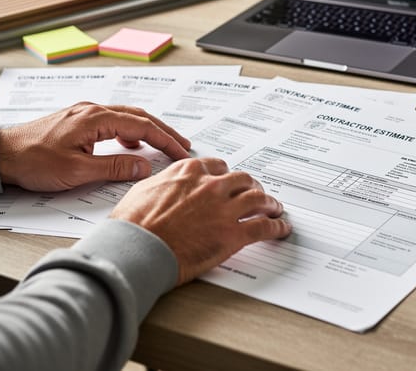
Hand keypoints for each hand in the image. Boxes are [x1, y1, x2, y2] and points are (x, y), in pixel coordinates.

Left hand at [0, 102, 190, 190]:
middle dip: (163, 131)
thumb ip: (113, 168)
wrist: (1, 154)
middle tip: (182, 145)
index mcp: (95, 118)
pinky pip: (113, 121)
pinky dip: (130, 131)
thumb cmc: (33, 161)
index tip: (182, 151)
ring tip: (163, 145)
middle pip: (139, 117)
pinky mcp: (77, 121)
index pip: (142, 127)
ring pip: (127, 117)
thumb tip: (143, 166)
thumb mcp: (77, 171)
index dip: (165, 140)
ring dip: (148, 130)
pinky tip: (130, 145)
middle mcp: (92, 110)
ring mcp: (84, 114)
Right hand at [110, 157, 290, 283]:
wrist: (137, 248)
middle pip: (243, 180)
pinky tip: (281, 230)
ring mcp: (224, 209)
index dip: (227, 175)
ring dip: (270, 204)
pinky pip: (264, 227)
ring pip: (259, 199)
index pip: (217, 166)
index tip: (230, 180)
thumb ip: (162, 183)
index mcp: (189, 173)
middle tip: (256, 194)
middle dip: (252, 187)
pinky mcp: (233, 234)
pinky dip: (277, 228)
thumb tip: (163, 183)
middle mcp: (210, 186)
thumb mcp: (143, 190)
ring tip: (275, 209)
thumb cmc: (133, 224)